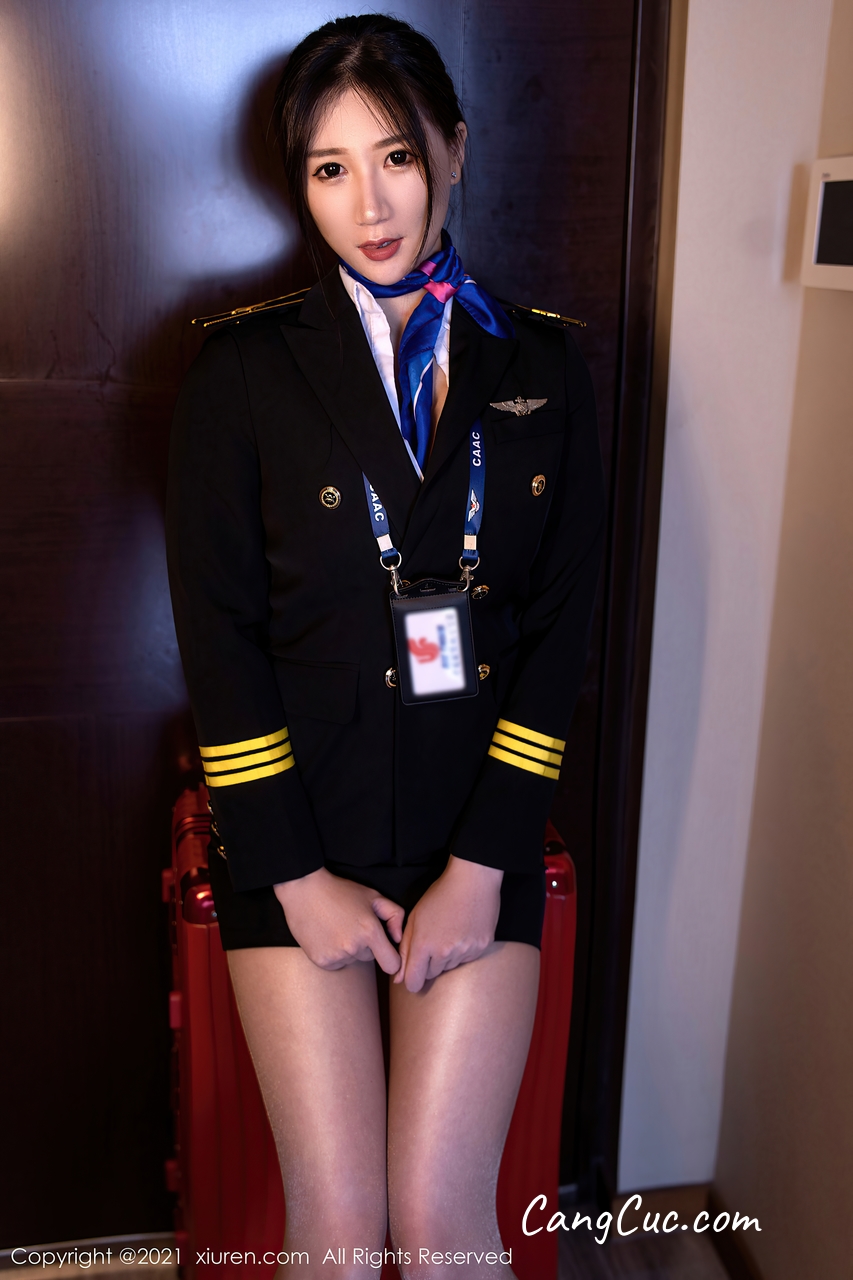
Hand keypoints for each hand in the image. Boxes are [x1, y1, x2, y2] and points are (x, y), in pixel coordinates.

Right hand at [274, 868, 403, 974]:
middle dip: (366, 946)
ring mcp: (336, 956)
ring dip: (349, 949)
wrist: (304, 891)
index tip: (387, 952)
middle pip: (370, 958)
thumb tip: (398, 939)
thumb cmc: (341, 891)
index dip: (392, 959)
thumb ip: (395, 915)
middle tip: (353, 926)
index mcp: (370, 931)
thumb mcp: (373, 895)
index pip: (392, 965)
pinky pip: (336, 964)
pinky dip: (334, 954)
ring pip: (352, 960)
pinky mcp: (321, 961)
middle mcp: (354, 947)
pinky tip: (327, 936)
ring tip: (337, 928)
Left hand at [394, 855, 503, 992]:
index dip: (411, 979)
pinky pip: (466, 960)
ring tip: (449, 932)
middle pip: (432, 975)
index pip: (414, 982)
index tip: (413, 972)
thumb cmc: (440, 895)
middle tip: (433, 940)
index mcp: (424, 945)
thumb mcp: (415, 918)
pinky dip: (462, 951)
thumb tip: (398, 979)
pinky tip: (462, 931)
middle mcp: (444, 953)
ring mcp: (465, 952)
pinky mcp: (480, 948)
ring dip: (446, 957)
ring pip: (449, 967)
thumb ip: (404, 949)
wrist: (473, 880)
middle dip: (429, 964)